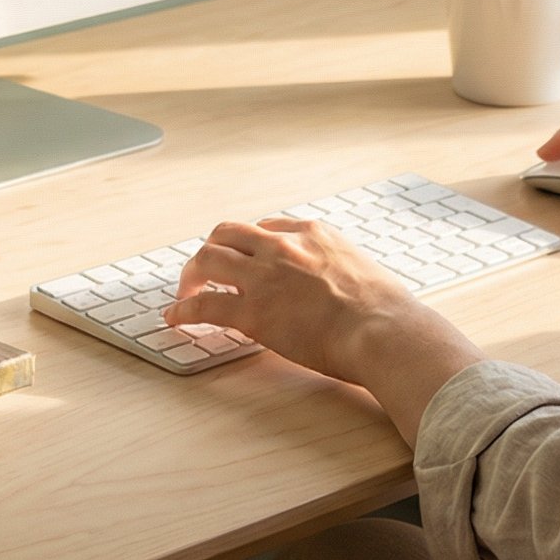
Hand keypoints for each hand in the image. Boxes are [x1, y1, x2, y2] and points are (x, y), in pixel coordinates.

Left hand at [164, 217, 475, 389]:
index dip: (250, 245)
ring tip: (185, 291)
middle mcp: (283, 247)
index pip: (267, 229)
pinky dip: (183, 310)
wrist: (383, 330)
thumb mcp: (362, 270)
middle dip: (212, 249)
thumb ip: (337, 270)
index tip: (245, 260)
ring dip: (191, 274)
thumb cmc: (384, 311)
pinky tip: (175, 317)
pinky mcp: (252, 312)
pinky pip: (204, 305)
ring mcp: (264, 276)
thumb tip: (337, 290)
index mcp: (313, 233)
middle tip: (205, 270)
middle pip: (228, 232)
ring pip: (208, 258)